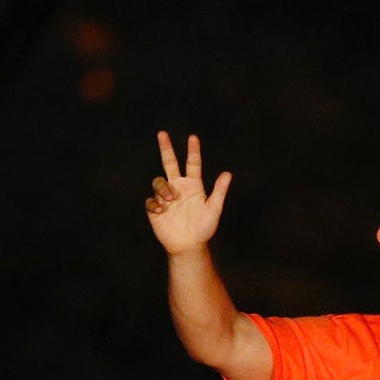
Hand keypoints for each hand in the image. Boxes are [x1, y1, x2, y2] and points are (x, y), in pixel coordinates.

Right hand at [146, 131, 231, 254]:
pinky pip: (151, 200)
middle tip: (162, 133)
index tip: (193, 137)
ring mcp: (165, 196)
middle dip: (166, 148)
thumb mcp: (213, 209)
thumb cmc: (203, 228)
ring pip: (159, 182)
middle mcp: (178, 187)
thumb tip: (228, 174)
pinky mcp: (155, 208)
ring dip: (164, 189)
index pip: (192, 164)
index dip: (193, 151)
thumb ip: (219, 191)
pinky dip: (155, 204)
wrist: (188, 245)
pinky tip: (162, 211)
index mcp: (193, 185)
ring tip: (170, 200)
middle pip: (170, 163)